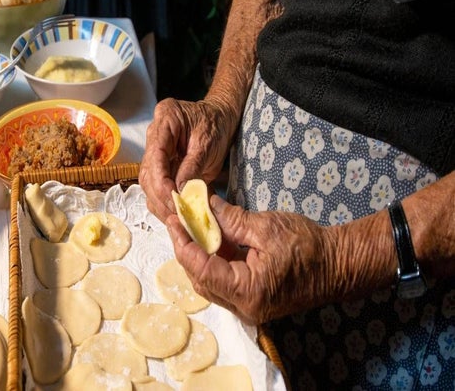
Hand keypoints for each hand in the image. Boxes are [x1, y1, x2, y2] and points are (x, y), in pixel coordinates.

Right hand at [139, 98, 235, 222]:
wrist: (221, 118)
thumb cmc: (216, 124)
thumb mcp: (209, 143)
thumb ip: (193, 166)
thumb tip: (180, 192)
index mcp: (165, 119)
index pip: (155, 156)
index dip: (161, 182)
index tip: (173, 200)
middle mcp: (154, 135)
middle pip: (148, 172)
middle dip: (160, 197)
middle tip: (177, 214)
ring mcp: (155, 151)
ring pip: (149, 182)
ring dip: (161, 203)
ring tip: (176, 218)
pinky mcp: (161, 164)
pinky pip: (157, 186)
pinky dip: (164, 201)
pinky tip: (175, 213)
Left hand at [167, 193, 339, 325]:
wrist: (340, 265)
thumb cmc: (308, 246)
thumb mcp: (265, 227)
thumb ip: (229, 219)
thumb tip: (203, 205)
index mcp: (246, 291)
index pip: (200, 268)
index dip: (182, 243)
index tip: (173, 220)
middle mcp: (243, 307)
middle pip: (201, 279)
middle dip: (187, 249)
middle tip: (179, 222)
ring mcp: (248, 307)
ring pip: (210, 282)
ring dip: (199, 256)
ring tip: (192, 227)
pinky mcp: (253, 300)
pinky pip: (224, 282)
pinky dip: (214, 261)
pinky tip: (211, 239)